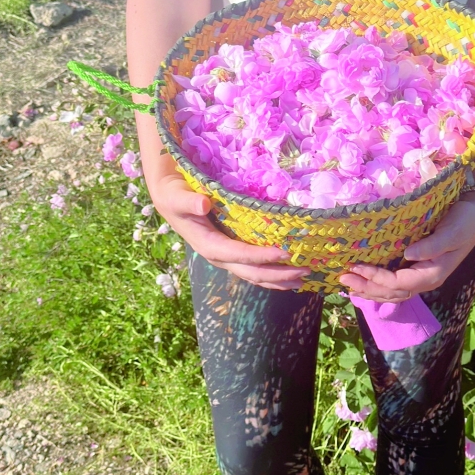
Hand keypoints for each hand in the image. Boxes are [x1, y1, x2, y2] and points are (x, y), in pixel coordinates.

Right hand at [149, 171, 307, 291]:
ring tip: (304, 279)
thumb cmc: (176, 195)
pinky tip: (289, 274)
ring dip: (279, 279)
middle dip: (278, 274)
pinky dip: (273, 274)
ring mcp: (226, 257)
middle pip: (251, 272)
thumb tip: (204, 204)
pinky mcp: (232, 253)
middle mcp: (219, 256)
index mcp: (207, 245)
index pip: (238, 254)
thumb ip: (189, 201)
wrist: (170, 199)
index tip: (283, 253)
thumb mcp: (177, 196)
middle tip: (304, 271)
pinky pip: (254, 268)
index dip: (260, 256)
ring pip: (255, 275)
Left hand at [338, 189, 474, 303]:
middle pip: (392, 293)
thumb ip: (432, 245)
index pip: (398, 283)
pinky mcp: (418, 268)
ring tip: (348, 282)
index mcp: (433, 274)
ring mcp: (422, 276)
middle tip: (343, 278)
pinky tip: (364, 279)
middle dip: (367, 288)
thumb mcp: (452, 231)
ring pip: (392, 292)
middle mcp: (426, 280)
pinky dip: (378, 284)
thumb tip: (409, 255)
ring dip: (370, 289)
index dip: (376, 278)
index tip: (357, 267)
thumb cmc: (464, 221)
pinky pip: (395, 283)